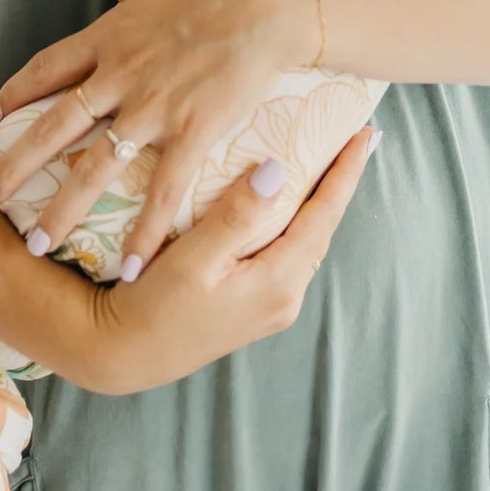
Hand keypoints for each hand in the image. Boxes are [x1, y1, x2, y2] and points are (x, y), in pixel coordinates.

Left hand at [0, 0, 322, 273]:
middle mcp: (120, 75)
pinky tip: (133, 268)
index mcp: (109, 34)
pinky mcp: (194, 131)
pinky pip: (162, 192)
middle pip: (52, 127)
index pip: (47, 68)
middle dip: (14, 166)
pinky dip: (145, 232)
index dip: (15, 92)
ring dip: (61, 209)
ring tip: (35, 246)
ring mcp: (153, 107)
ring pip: (92, 168)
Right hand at [72, 124, 380, 394]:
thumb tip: (279, 171)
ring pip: (304, 240)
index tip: (366, 135)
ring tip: (326, 162)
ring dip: (316, 201)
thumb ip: (237, 216)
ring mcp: (271, 305)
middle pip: (320, 229)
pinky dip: (292, 220)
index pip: (323, 217)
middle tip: (351, 139)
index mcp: (278, 283)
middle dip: (337, 184)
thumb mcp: (193, 258)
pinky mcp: (253, 305)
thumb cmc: (152, 306)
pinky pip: (285, 251)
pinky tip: (284, 201)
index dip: (345, 174)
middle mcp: (285, 298)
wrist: (123, 355)